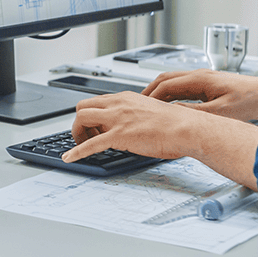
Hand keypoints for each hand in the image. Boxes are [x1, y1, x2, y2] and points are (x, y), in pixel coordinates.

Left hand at [64, 92, 209, 162]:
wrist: (187, 128)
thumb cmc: (177, 124)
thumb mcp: (150, 113)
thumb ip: (136, 116)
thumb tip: (131, 127)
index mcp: (126, 98)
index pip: (97, 102)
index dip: (92, 116)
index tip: (94, 127)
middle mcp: (118, 104)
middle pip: (83, 106)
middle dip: (80, 122)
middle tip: (86, 136)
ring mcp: (117, 119)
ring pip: (81, 118)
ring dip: (77, 133)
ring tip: (82, 146)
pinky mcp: (119, 135)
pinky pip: (90, 144)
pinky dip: (76, 152)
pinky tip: (70, 158)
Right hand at [142, 69, 257, 121]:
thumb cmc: (251, 100)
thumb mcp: (220, 112)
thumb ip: (195, 113)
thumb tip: (173, 114)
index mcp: (199, 79)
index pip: (165, 85)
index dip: (150, 98)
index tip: (140, 108)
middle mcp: (200, 75)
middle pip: (165, 79)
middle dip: (149, 92)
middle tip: (138, 106)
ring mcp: (204, 79)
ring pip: (173, 82)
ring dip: (160, 93)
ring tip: (151, 107)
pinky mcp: (210, 85)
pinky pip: (184, 87)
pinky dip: (172, 96)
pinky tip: (172, 107)